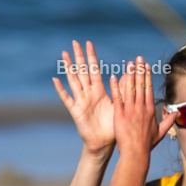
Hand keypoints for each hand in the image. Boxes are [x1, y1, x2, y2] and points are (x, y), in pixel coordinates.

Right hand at [52, 40, 115, 155]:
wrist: (104, 143)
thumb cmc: (112, 126)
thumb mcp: (119, 105)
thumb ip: (123, 89)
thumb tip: (130, 73)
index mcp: (99, 91)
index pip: (94, 69)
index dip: (91, 57)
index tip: (88, 43)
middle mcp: (89, 93)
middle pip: (82, 71)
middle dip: (78, 57)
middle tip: (74, 42)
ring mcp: (81, 101)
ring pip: (73, 80)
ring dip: (69, 67)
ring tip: (64, 54)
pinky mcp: (75, 111)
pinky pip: (67, 98)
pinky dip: (61, 89)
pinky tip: (55, 80)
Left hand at [112, 56, 176, 160]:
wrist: (136, 154)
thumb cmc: (147, 145)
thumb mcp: (160, 132)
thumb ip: (168, 121)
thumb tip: (177, 113)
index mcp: (150, 110)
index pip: (148, 89)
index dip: (147, 76)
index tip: (146, 65)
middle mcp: (141, 108)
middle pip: (140, 85)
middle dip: (139, 70)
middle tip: (138, 58)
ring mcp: (130, 110)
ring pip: (130, 89)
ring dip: (129, 74)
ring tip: (128, 63)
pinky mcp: (120, 115)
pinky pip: (117, 98)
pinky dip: (116, 87)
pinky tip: (113, 77)